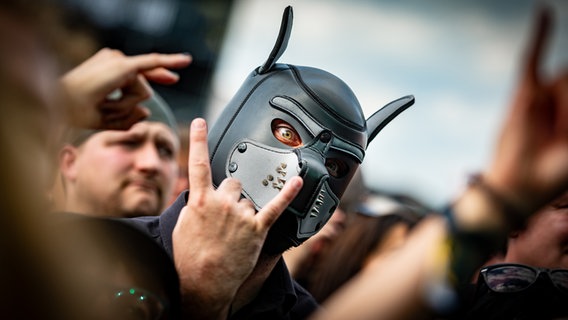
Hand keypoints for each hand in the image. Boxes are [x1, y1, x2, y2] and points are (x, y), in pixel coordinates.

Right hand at [60, 48, 190, 129]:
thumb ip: (127, 118)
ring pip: (143, 93)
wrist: (62, 105)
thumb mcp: (107, 119)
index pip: (141, 72)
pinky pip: (152, 65)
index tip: (174, 78)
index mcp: (110, 69)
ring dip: (126, 106)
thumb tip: (147, 112)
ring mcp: (120, 60)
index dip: (160, 74)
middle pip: (143, 86)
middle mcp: (115, 60)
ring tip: (104, 102)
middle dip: (137, 98)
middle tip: (111, 102)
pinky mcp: (125, 65)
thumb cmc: (77, 112)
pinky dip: (168, 62)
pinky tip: (185, 61)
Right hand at [172, 118, 302, 318]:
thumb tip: (201, 196)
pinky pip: (275, 206)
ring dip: (245, 210)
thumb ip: (194, 205)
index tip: (201, 122)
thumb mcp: (183, 226)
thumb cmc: (190, 258)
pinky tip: (297, 181)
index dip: (198, 140)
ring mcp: (241, 215)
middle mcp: (223, 203)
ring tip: (235, 231)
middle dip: (231, 194)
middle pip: (233, 182)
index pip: (198, 164)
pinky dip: (288, 193)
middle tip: (225, 215)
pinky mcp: (257, 228)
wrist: (203, 283)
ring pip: (248, 198)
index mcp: (201, 200)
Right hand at [484, 7, 567, 215]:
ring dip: (561, 104)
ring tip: (548, 133)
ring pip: (564, 79)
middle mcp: (564, 99)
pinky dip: (540, 33)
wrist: (519, 185)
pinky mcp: (524, 92)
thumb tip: (564, 76)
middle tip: (561, 137)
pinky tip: (543, 11)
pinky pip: (533, 56)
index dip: (566, 107)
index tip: (559, 130)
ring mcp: (545, 93)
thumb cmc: (555, 172)